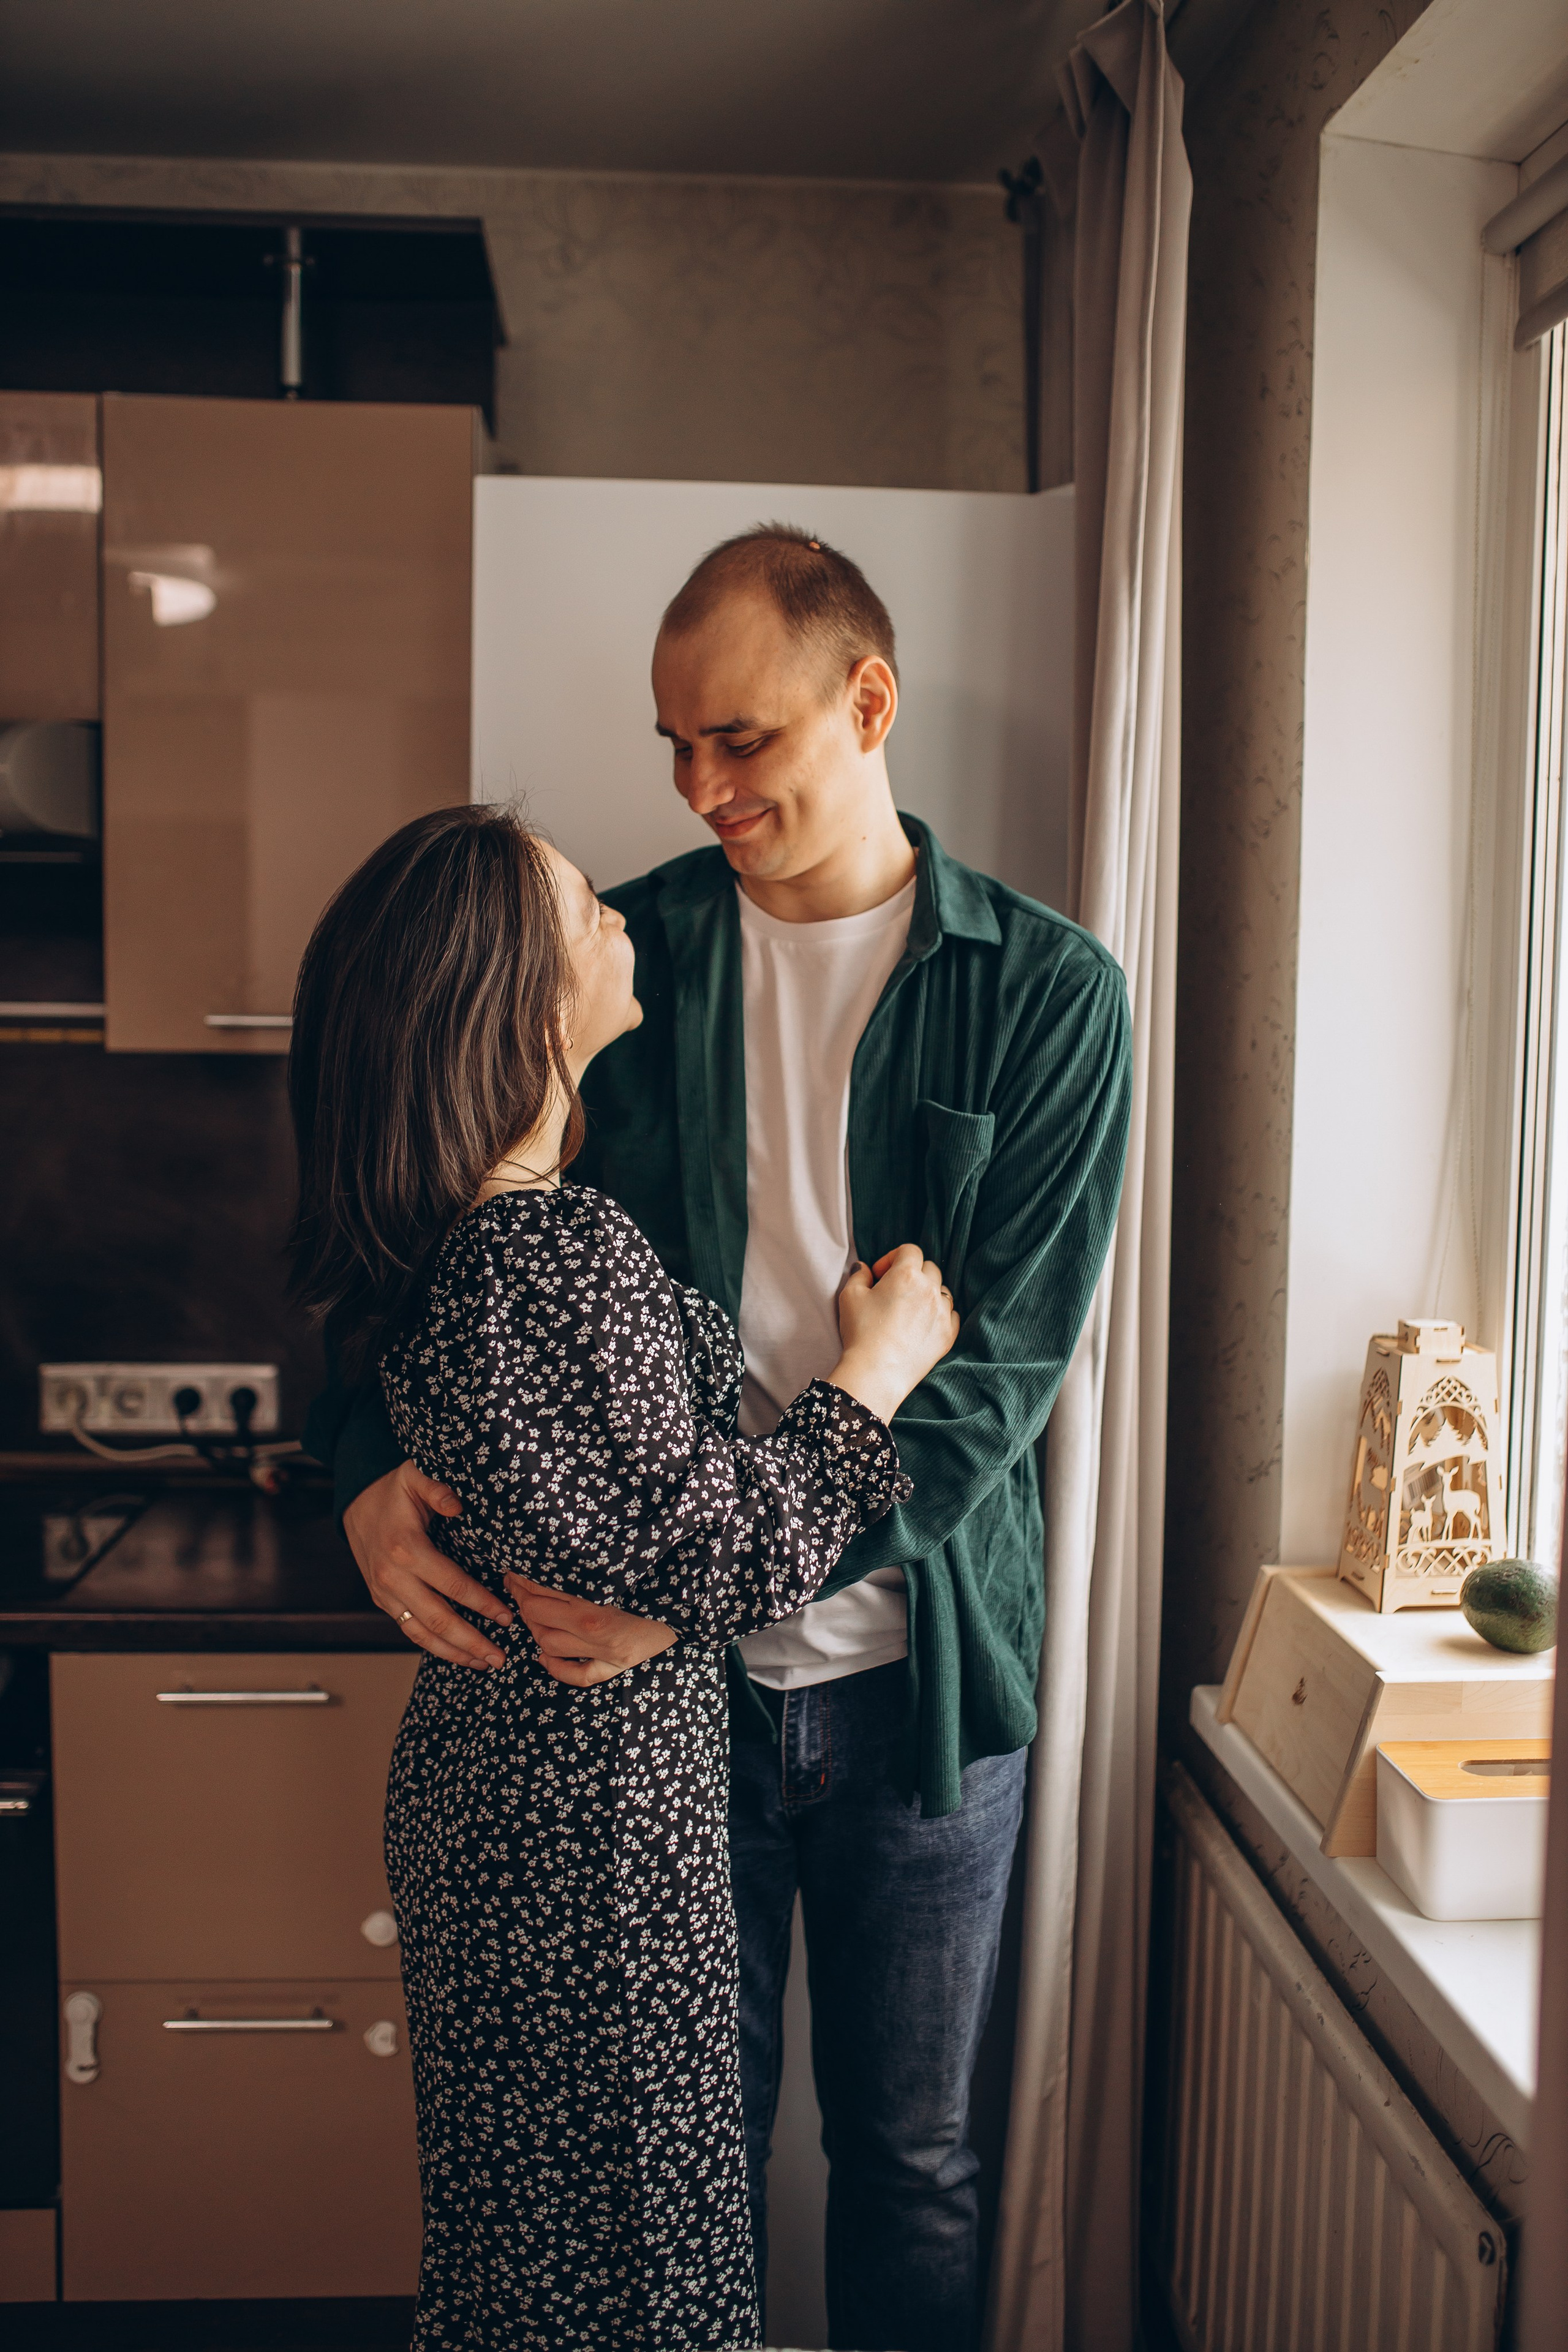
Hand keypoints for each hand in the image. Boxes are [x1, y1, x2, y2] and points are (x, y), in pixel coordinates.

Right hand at [342, 1460, 512, 1667]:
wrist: (354, 1504)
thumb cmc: (393, 1491)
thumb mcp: (415, 1477)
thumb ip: (437, 1490)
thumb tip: (458, 1506)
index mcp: (406, 1549)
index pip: (452, 1584)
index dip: (482, 1603)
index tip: (507, 1616)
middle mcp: (393, 1577)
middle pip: (438, 1619)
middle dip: (471, 1641)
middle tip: (500, 1657)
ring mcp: (385, 1593)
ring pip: (421, 1633)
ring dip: (453, 1652)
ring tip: (483, 1663)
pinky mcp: (382, 1600)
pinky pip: (409, 1629)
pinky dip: (432, 1646)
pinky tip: (456, 1653)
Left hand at [503, 1575, 677, 1686]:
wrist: (690, 1608)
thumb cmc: (655, 1585)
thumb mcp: (617, 1573)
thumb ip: (586, 1572)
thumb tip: (552, 1563)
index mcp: (594, 1604)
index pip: (541, 1595)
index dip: (521, 1584)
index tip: (512, 1573)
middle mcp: (596, 1631)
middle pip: (540, 1619)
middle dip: (523, 1602)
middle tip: (516, 1587)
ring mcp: (605, 1653)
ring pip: (551, 1645)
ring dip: (535, 1630)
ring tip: (532, 1614)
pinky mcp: (616, 1667)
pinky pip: (578, 1675)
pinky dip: (555, 1668)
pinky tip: (544, 1656)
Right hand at [830, 1244, 958, 1424]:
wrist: (877, 1372)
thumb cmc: (861, 1332)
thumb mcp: (850, 1297)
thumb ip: (858, 1275)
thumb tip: (864, 1268)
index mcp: (907, 1275)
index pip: (909, 1250)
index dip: (893, 1258)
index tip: (879, 1274)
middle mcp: (930, 1290)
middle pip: (929, 1268)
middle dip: (912, 1273)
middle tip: (893, 1290)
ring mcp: (943, 1313)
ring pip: (942, 1291)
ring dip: (928, 1293)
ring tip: (909, 1308)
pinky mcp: (948, 1335)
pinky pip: (952, 1314)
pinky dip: (940, 1314)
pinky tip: (923, 1324)